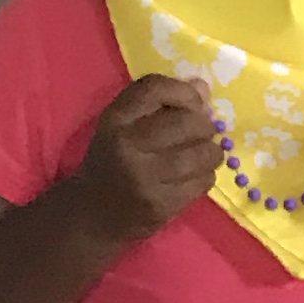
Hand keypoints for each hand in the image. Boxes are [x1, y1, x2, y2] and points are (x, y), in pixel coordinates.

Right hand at [76, 76, 220, 251]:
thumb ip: (159, 103)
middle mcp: (128, 145)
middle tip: (202, 132)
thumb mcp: (121, 124)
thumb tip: (204, 89)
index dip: (186, 92)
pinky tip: (193, 175)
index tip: (194, 103)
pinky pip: (203, 182)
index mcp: (115, 119)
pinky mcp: (161, 206)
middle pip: (189, 122)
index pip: (157, 88)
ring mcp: (146, 178)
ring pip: (203, 154)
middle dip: (205, 125)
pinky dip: (205, 175)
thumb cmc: (112, 161)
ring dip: (211, 152)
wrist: (91, 214)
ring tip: (202, 154)